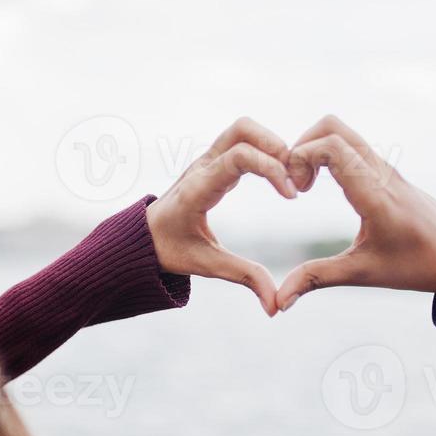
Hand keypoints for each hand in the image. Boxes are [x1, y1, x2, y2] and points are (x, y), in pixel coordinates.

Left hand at [147, 118, 298, 317]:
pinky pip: (241, 140)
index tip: (291, 196)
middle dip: (275, 145)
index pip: (239, 157)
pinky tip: (278, 176)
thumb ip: (244, 278)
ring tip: (290, 175)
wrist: (141, 238)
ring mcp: (207, 159)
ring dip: (271, 144)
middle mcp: (202, 166)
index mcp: (199, 188)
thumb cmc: (170, 250)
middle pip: (243, 129)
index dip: (271, 169)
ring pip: (243, 129)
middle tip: (294, 177)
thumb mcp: (207, 265)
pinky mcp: (213, 161)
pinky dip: (264, 149)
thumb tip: (275, 307)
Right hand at [275, 116, 435, 310]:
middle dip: (302, 146)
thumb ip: (317, 279)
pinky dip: (329, 155)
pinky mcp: (388, 171)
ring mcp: (386, 168)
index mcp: (374, 194)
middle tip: (294, 181)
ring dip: (315, 149)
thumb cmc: (415, 266)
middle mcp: (380, 172)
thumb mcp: (362, 273)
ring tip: (305, 185)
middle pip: (333, 126)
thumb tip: (280, 301)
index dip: (300, 158)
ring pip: (343, 132)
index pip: (331, 146)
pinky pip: (353, 146)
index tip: (294, 191)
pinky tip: (323, 185)